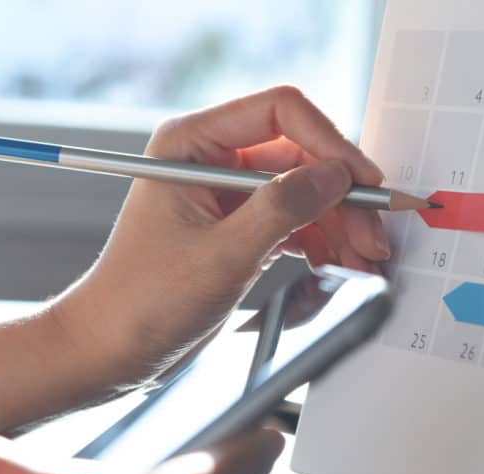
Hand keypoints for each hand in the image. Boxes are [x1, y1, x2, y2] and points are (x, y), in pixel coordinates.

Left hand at [54, 86, 388, 384]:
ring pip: (304, 191)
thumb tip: (335, 176)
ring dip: (339, 223)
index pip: (278, 112)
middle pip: (300, 155)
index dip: (328, 142)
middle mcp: (211, 161)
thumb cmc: (140, 301)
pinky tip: (338, 262)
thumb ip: (282, 209)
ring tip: (363, 257)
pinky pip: (295, 221)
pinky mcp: (239, 228)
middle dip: (341, 196)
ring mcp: (228, 196)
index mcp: (190, 144)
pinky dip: (322, 241)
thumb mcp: (221, 254)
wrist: (111, 350)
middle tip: (372, 234)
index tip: (360, 179)